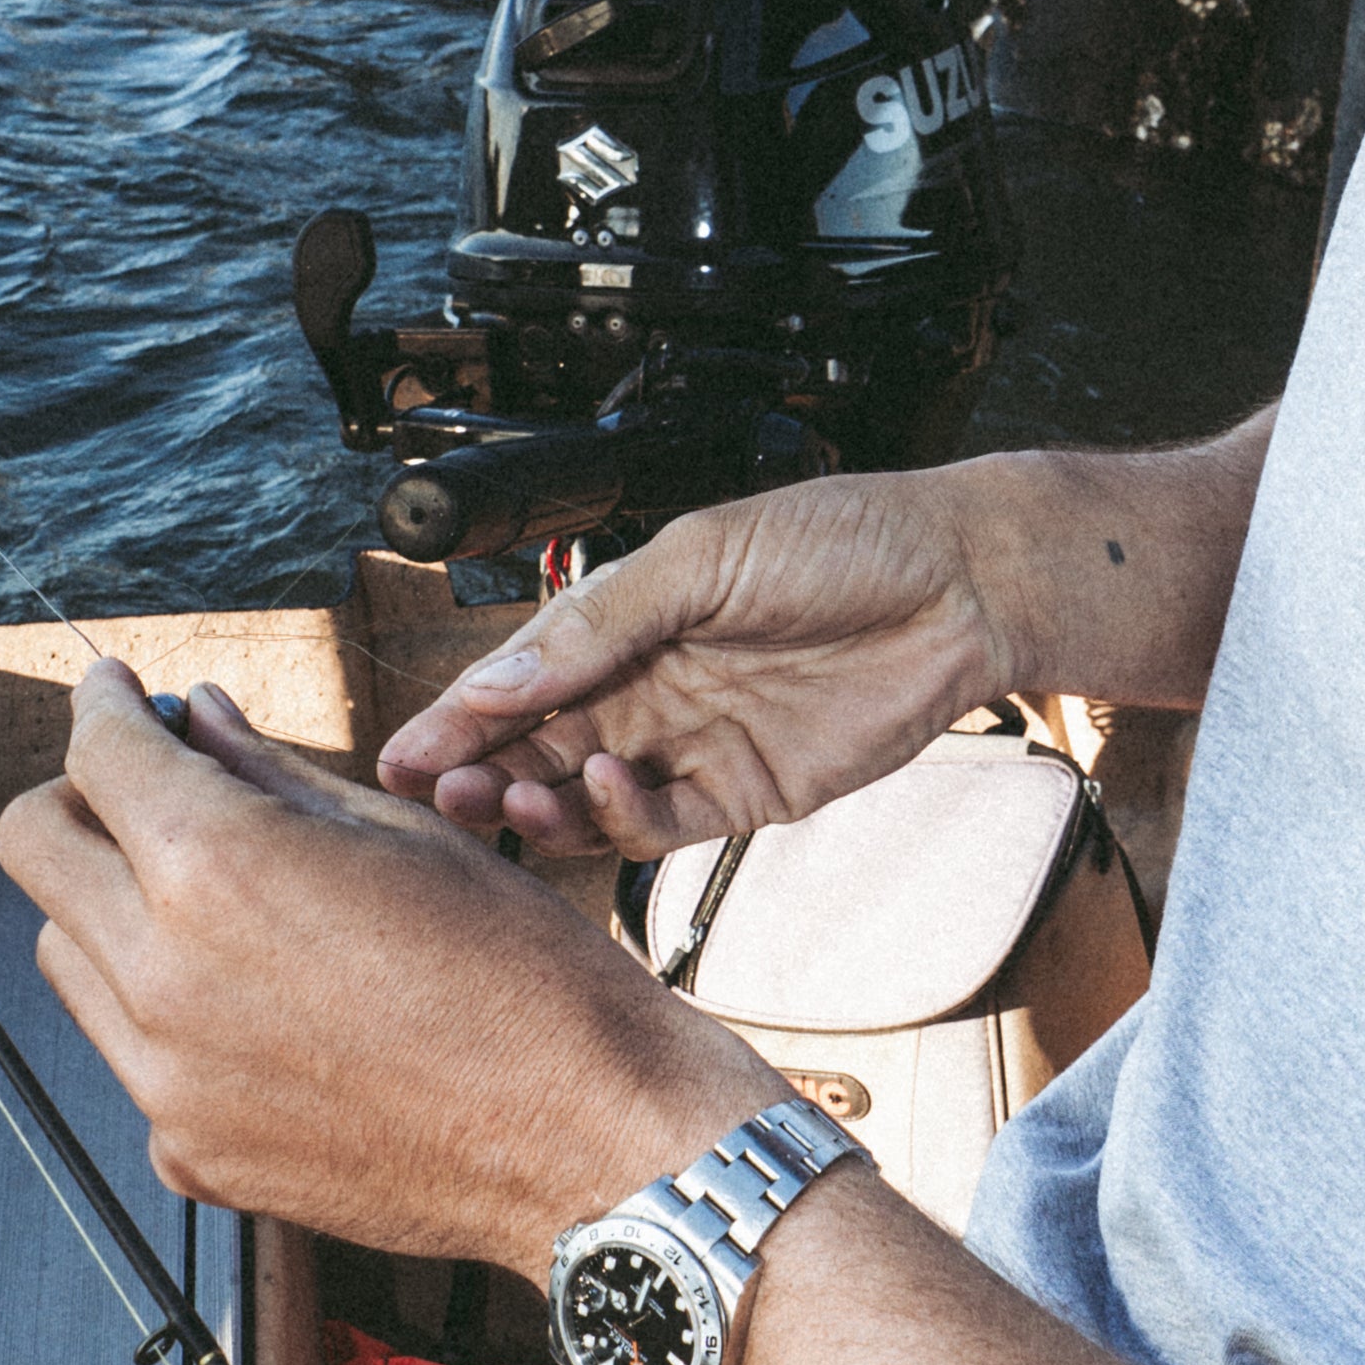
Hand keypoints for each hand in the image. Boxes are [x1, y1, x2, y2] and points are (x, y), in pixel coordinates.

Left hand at [0, 661, 764, 1258]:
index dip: (104, 706)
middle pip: (32, 847)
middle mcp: (163, 976)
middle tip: (145, 784)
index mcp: (217, 870)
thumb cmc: (522, 980)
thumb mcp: (401, 832)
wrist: (585, 1138)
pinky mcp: (187, 1153)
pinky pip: (128, 1055)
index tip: (116, 697)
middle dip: (81, 797)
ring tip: (211, 902)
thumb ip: (268, 773)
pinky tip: (255, 1004)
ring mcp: (165, 1080)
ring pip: (63, 953)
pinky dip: (164, 1013)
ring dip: (110, 906)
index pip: (94, 753)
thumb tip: (196, 721)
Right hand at [377, 464, 1026, 851]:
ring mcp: (697, 745)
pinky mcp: (749, 794)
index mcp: (628, 622)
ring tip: (500, 804)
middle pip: (540, 748)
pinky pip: (663, 823)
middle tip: (434, 796)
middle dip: (478, 775)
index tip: (402, 755)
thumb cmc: (847, 540)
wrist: (963, 583)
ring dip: (537, 807)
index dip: (458, 719)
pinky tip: (605, 787)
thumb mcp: (704, 558)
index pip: (521, 680)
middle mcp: (653, 687)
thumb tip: (499, 672)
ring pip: (589, 796)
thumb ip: (600, 621)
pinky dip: (621, 817)